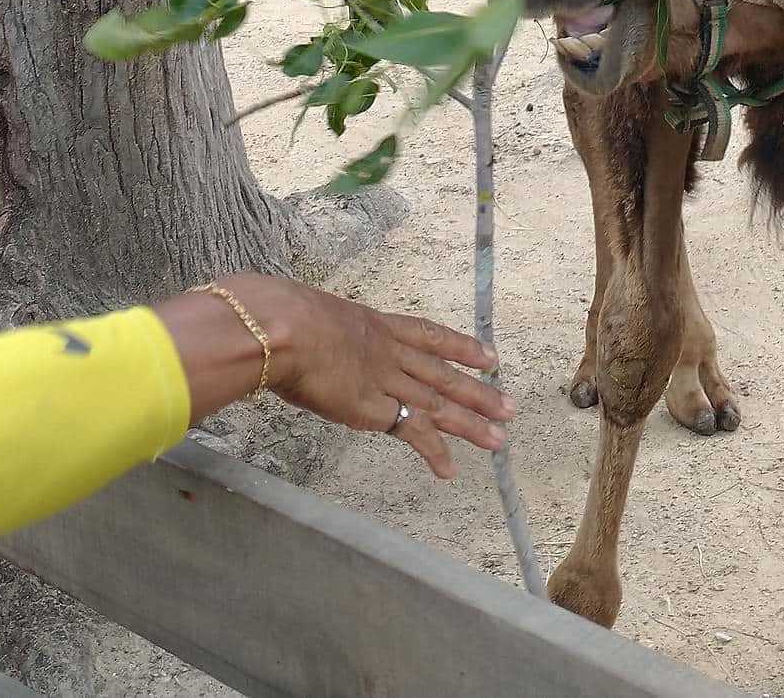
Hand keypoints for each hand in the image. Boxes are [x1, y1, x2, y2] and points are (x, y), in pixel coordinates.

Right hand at [157, 276, 512, 479]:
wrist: (280, 326)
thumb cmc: (273, 315)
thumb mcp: (297, 313)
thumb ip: (302, 325)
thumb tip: (279, 327)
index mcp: (371, 323)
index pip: (426, 334)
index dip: (459, 345)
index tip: (487, 354)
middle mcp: (387, 350)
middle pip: (443, 372)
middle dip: (478, 390)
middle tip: (510, 405)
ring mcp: (385, 378)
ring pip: (439, 401)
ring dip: (471, 422)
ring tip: (500, 438)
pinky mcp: (375, 407)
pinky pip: (413, 432)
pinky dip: (434, 451)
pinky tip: (450, 470)